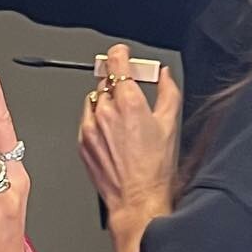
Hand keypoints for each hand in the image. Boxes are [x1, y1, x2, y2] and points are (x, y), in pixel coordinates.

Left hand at [77, 42, 181, 251]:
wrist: (136, 198)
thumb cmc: (154, 168)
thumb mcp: (170, 123)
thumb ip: (168, 91)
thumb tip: (164, 75)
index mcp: (129, 102)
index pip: (117, 62)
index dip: (119, 53)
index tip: (122, 53)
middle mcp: (105, 112)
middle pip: (105, 81)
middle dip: (117, 81)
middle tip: (129, 90)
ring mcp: (90, 127)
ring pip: (94, 100)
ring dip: (105, 101)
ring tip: (122, 119)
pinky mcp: (82, 142)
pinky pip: (86, 120)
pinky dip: (96, 120)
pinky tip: (112, 134)